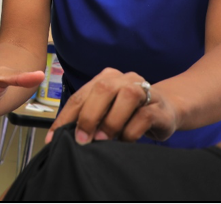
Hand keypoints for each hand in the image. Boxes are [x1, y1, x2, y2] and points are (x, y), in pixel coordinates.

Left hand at [45, 67, 177, 144]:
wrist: (167, 110)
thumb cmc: (129, 114)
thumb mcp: (106, 112)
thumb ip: (88, 118)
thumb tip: (63, 137)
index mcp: (105, 78)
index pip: (79, 96)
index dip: (65, 118)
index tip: (53, 139)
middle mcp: (123, 79)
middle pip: (102, 89)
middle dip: (88, 116)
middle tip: (82, 140)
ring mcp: (144, 89)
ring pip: (126, 97)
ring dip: (111, 121)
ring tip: (103, 140)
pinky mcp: (159, 107)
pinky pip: (144, 116)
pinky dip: (131, 131)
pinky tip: (125, 142)